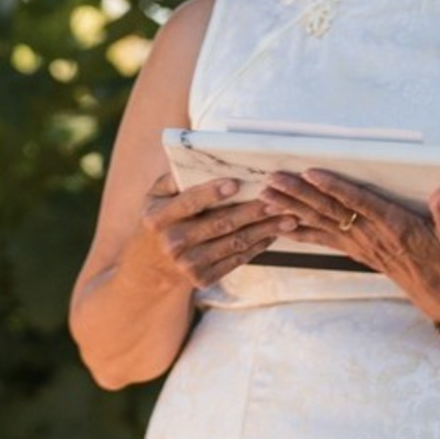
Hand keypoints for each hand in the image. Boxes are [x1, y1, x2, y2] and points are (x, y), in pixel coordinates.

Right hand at [134, 174, 297, 288]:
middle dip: (252, 212)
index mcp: (157, 217)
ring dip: (264, 230)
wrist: (151, 266)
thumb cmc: (161, 219)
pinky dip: (258, 246)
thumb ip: (176, 178)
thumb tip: (203, 159)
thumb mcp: (156, 196)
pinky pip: (236, 260)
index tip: (236, 183)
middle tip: (279, 201)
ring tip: (288, 219)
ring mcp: (187, 264)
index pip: (189, 202)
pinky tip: (273, 234)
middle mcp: (172, 243)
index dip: (212, 193)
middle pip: (219, 224)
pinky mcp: (202, 279)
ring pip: (234, 243)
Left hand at [258, 171, 439, 326]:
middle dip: (299, 194)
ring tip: (267, 196)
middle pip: (330, 211)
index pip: (359, 203)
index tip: (312, 173)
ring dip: (292, 209)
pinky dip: (301, 232)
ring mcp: (361, 245)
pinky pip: (324, 240)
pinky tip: (280, 224)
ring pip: (321, 223)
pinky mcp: (356, 252)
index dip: (335, 188)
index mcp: (394, 227)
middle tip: (273, 179)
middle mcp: (371, 236)